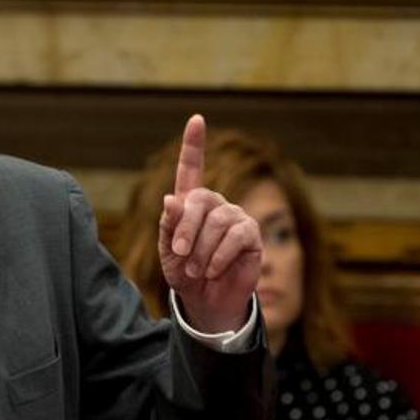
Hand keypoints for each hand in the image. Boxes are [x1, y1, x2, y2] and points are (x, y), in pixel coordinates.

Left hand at [158, 115, 260, 332]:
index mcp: (191, 203)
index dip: (194, 144)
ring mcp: (235, 217)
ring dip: (202, 250)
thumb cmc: (184, 272)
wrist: (205, 301)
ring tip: (197, 269)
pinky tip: (214, 270)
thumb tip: (171, 200)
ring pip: (217, 222)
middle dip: (186, 229)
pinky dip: (219, 256)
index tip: (196, 119)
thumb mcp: (168, 252)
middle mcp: (214, 204)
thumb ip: (169, 227)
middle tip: (180, 255)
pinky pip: (235, 237)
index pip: (192, 168)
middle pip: (199, 200)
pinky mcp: (250, 234)